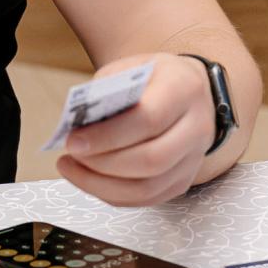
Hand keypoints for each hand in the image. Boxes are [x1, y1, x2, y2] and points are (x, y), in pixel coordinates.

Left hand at [56, 54, 214, 206]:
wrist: (190, 93)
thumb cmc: (154, 79)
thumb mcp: (129, 68)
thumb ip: (105, 93)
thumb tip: (76, 126)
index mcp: (183, 89)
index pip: (149, 119)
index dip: (108, 136)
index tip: (73, 140)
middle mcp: (196, 127)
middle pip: (151, 160)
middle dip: (102, 164)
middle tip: (71, 156)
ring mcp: (194, 159)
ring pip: (148, 188)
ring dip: (102, 185)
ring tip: (72, 169)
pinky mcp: (183, 180)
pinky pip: (147, 199)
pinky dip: (113, 194)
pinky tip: (90, 180)